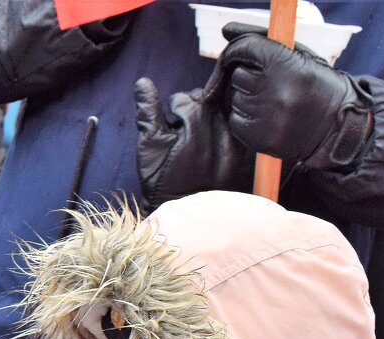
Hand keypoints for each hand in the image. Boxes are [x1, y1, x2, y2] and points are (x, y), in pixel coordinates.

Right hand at [134, 76, 251, 210]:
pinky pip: (232, 129)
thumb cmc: (162, 180)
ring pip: (220, 112)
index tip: (168, 124)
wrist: (184, 210)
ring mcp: (233, 139)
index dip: (173, 108)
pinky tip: (209, 146)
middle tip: (180, 133)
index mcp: (196, 121)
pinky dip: (221, 131)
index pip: (186, 98)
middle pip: (207, 101)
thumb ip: (149, 112)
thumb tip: (143, 82)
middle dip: (191, 111)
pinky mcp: (240, 151)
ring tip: (194, 141)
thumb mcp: (149, 146)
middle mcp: (219, 126)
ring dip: (207, 119)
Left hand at [206, 23, 372, 170]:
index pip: (244, 49)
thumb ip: (260, 39)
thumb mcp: (299, 55)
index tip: (242, 56)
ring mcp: (262, 114)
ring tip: (274, 102)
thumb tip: (226, 29)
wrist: (337, 126)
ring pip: (236, 97)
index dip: (239, 51)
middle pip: (238, 75)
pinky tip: (269, 117)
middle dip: (249, 77)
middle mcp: (271, 89)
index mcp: (284, 64)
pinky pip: (236, 119)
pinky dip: (246, 117)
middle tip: (272, 84)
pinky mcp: (254, 135)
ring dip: (248, 97)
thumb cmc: (317, 85)